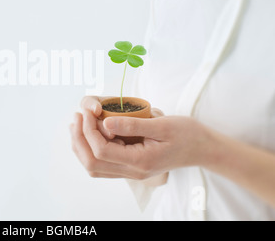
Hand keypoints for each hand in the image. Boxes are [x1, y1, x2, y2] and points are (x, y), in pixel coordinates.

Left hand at [70, 96, 211, 180]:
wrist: (203, 148)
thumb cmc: (186, 134)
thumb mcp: (162, 124)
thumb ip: (132, 125)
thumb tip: (104, 122)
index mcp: (140, 161)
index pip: (102, 150)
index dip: (89, 130)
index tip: (88, 110)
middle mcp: (133, 171)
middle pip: (92, 163)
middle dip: (79, 139)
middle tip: (77, 116)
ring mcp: (131, 171)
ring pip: (95, 166)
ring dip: (82, 145)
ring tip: (78, 122)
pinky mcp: (131, 166)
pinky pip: (103, 164)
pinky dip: (91, 148)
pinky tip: (90, 131)